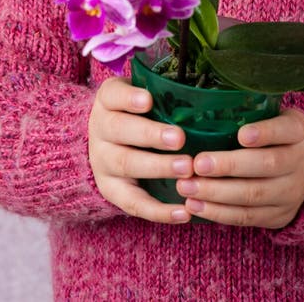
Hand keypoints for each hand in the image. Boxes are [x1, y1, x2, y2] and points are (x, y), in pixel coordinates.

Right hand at [88, 77, 193, 223]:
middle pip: (121, 130)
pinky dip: (158, 210)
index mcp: (108, 100)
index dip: (130, 98)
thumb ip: (162, 91)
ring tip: (187, 169)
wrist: (104, 141)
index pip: (113, 95)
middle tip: (180, 138)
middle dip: (151, 135)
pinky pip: (133, 203)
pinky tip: (183, 212)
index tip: (149, 100)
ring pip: (126, 164)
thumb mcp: (140, 93)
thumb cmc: (136, 111)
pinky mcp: (111, 190)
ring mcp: (103, 161)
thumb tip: (203, 91)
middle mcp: (100, 129)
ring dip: (158, 168)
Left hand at [176, 108, 303, 227]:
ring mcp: (292, 193)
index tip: (241, 134)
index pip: (283, 130)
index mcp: (299, 133)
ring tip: (187, 186)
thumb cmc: (276, 136)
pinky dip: (218, 212)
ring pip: (253, 195)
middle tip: (198, 164)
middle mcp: (300, 163)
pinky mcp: (278, 216)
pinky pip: (246, 217)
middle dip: (228, 166)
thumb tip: (204, 105)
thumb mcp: (275, 117)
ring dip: (216, 193)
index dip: (264, 133)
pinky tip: (194, 205)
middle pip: (266, 166)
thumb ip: (251, 113)